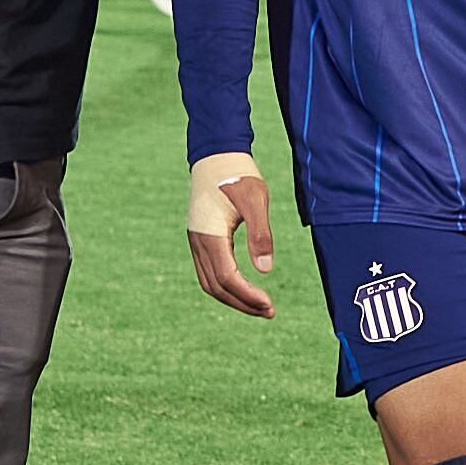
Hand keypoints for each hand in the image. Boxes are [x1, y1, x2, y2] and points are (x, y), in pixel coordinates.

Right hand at [184, 153, 275, 316]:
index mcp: (210, 235)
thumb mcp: (256, 200)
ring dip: (233, 297)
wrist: (216, 153)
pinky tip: (243, 286)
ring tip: (258, 304)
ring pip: (209, 281)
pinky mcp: (200, 236)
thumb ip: (260, 234)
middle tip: (268, 311)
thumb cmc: (238, 173)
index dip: (247, 295)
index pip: (227, 278)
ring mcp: (197, 240)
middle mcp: (198, 242)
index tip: (269, 304)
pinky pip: (209, 270)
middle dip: (241, 303)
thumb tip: (265, 270)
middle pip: (216, 287)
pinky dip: (225, 284)